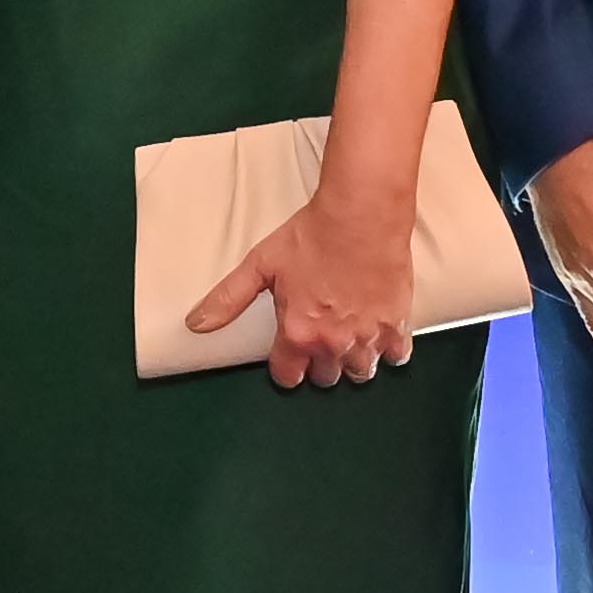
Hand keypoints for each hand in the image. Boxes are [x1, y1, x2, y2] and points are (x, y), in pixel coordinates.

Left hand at [189, 180, 418, 389]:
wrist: (361, 214)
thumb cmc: (312, 236)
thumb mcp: (261, 264)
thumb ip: (228, 299)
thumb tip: (195, 324)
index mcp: (298, 333)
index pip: (287, 377)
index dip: (285, 367)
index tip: (288, 355)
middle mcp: (333, 343)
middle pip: (325, 379)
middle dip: (319, 365)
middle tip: (318, 340)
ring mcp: (368, 336)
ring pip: (360, 372)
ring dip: (352, 361)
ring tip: (348, 341)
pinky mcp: (397, 324)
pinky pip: (396, 355)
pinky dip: (389, 350)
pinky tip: (380, 336)